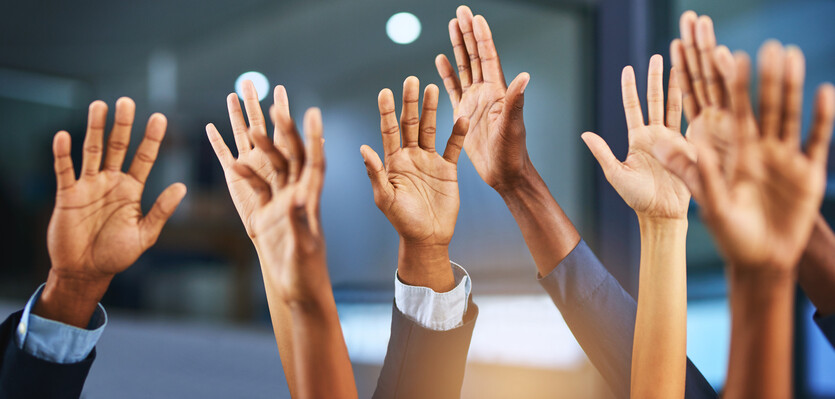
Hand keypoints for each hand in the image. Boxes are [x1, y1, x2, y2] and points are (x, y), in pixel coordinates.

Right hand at [41, 98, 186, 326]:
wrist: (86, 272)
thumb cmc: (117, 255)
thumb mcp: (144, 235)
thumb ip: (161, 211)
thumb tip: (182, 186)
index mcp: (132, 190)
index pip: (144, 158)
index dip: (151, 139)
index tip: (160, 117)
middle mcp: (111, 182)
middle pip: (117, 147)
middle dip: (122, 126)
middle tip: (127, 102)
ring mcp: (89, 186)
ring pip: (92, 151)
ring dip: (95, 129)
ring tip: (100, 105)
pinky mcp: (67, 195)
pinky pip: (64, 170)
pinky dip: (63, 154)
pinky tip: (64, 135)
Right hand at [230, 106, 327, 301]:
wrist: (297, 288)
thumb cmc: (306, 272)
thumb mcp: (303, 248)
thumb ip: (298, 222)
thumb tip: (296, 198)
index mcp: (311, 199)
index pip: (313, 162)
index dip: (313, 138)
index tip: (312, 112)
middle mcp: (296, 193)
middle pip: (290, 154)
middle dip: (283, 128)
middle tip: (275, 102)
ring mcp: (278, 200)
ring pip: (267, 162)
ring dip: (258, 140)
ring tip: (247, 118)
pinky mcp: (262, 210)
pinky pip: (249, 182)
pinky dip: (238, 166)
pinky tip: (225, 148)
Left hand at [361, 77, 468, 289]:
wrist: (427, 237)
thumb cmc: (401, 220)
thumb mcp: (385, 198)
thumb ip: (375, 173)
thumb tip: (363, 149)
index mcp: (392, 161)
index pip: (388, 131)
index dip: (387, 112)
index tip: (385, 92)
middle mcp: (410, 156)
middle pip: (410, 124)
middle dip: (410, 102)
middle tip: (411, 80)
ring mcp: (429, 161)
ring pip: (430, 129)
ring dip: (431, 110)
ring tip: (432, 88)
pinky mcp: (447, 169)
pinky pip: (453, 147)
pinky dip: (457, 133)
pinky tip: (461, 118)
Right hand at [435, 6, 530, 191]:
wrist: (504, 174)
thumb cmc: (512, 153)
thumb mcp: (513, 126)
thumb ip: (515, 101)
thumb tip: (525, 76)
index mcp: (498, 92)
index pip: (488, 58)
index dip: (482, 37)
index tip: (475, 17)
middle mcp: (487, 92)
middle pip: (475, 56)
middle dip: (468, 33)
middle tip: (461, 12)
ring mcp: (475, 102)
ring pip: (464, 68)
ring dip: (458, 47)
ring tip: (452, 26)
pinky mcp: (464, 113)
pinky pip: (454, 88)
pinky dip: (448, 73)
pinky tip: (441, 59)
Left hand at [582, 55, 691, 219]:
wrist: (662, 214)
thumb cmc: (637, 198)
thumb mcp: (616, 174)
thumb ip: (602, 152)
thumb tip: (584, 133)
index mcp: (637, 139)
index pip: (632, 107)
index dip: (630, 88)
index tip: (628, 68)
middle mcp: (655, 135)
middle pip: (654, 100)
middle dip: (655, 78)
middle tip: (657, 55)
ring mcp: (674, 139)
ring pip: (674, 106)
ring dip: (676, 85)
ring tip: (679, 63)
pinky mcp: (690, 147)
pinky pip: (691, 122)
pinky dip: (694, 104)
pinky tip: (698, 87)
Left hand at [655, 43, 834, 270]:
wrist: (760, 260)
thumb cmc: (729, 234)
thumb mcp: (709, 203)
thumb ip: (693, 174)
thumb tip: (663, 146)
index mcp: (729, 152)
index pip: (724, 110)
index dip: (721, 83)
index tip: (716, 52)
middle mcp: (757, 148)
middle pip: (758, 105)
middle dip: (759, 77)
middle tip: (763, 44)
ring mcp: (784, 157)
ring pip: (787, 114)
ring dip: (788, 87)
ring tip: (790, 56)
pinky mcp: (808, 171)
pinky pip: (817, 139)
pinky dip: (821, 117)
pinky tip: (824, 92)